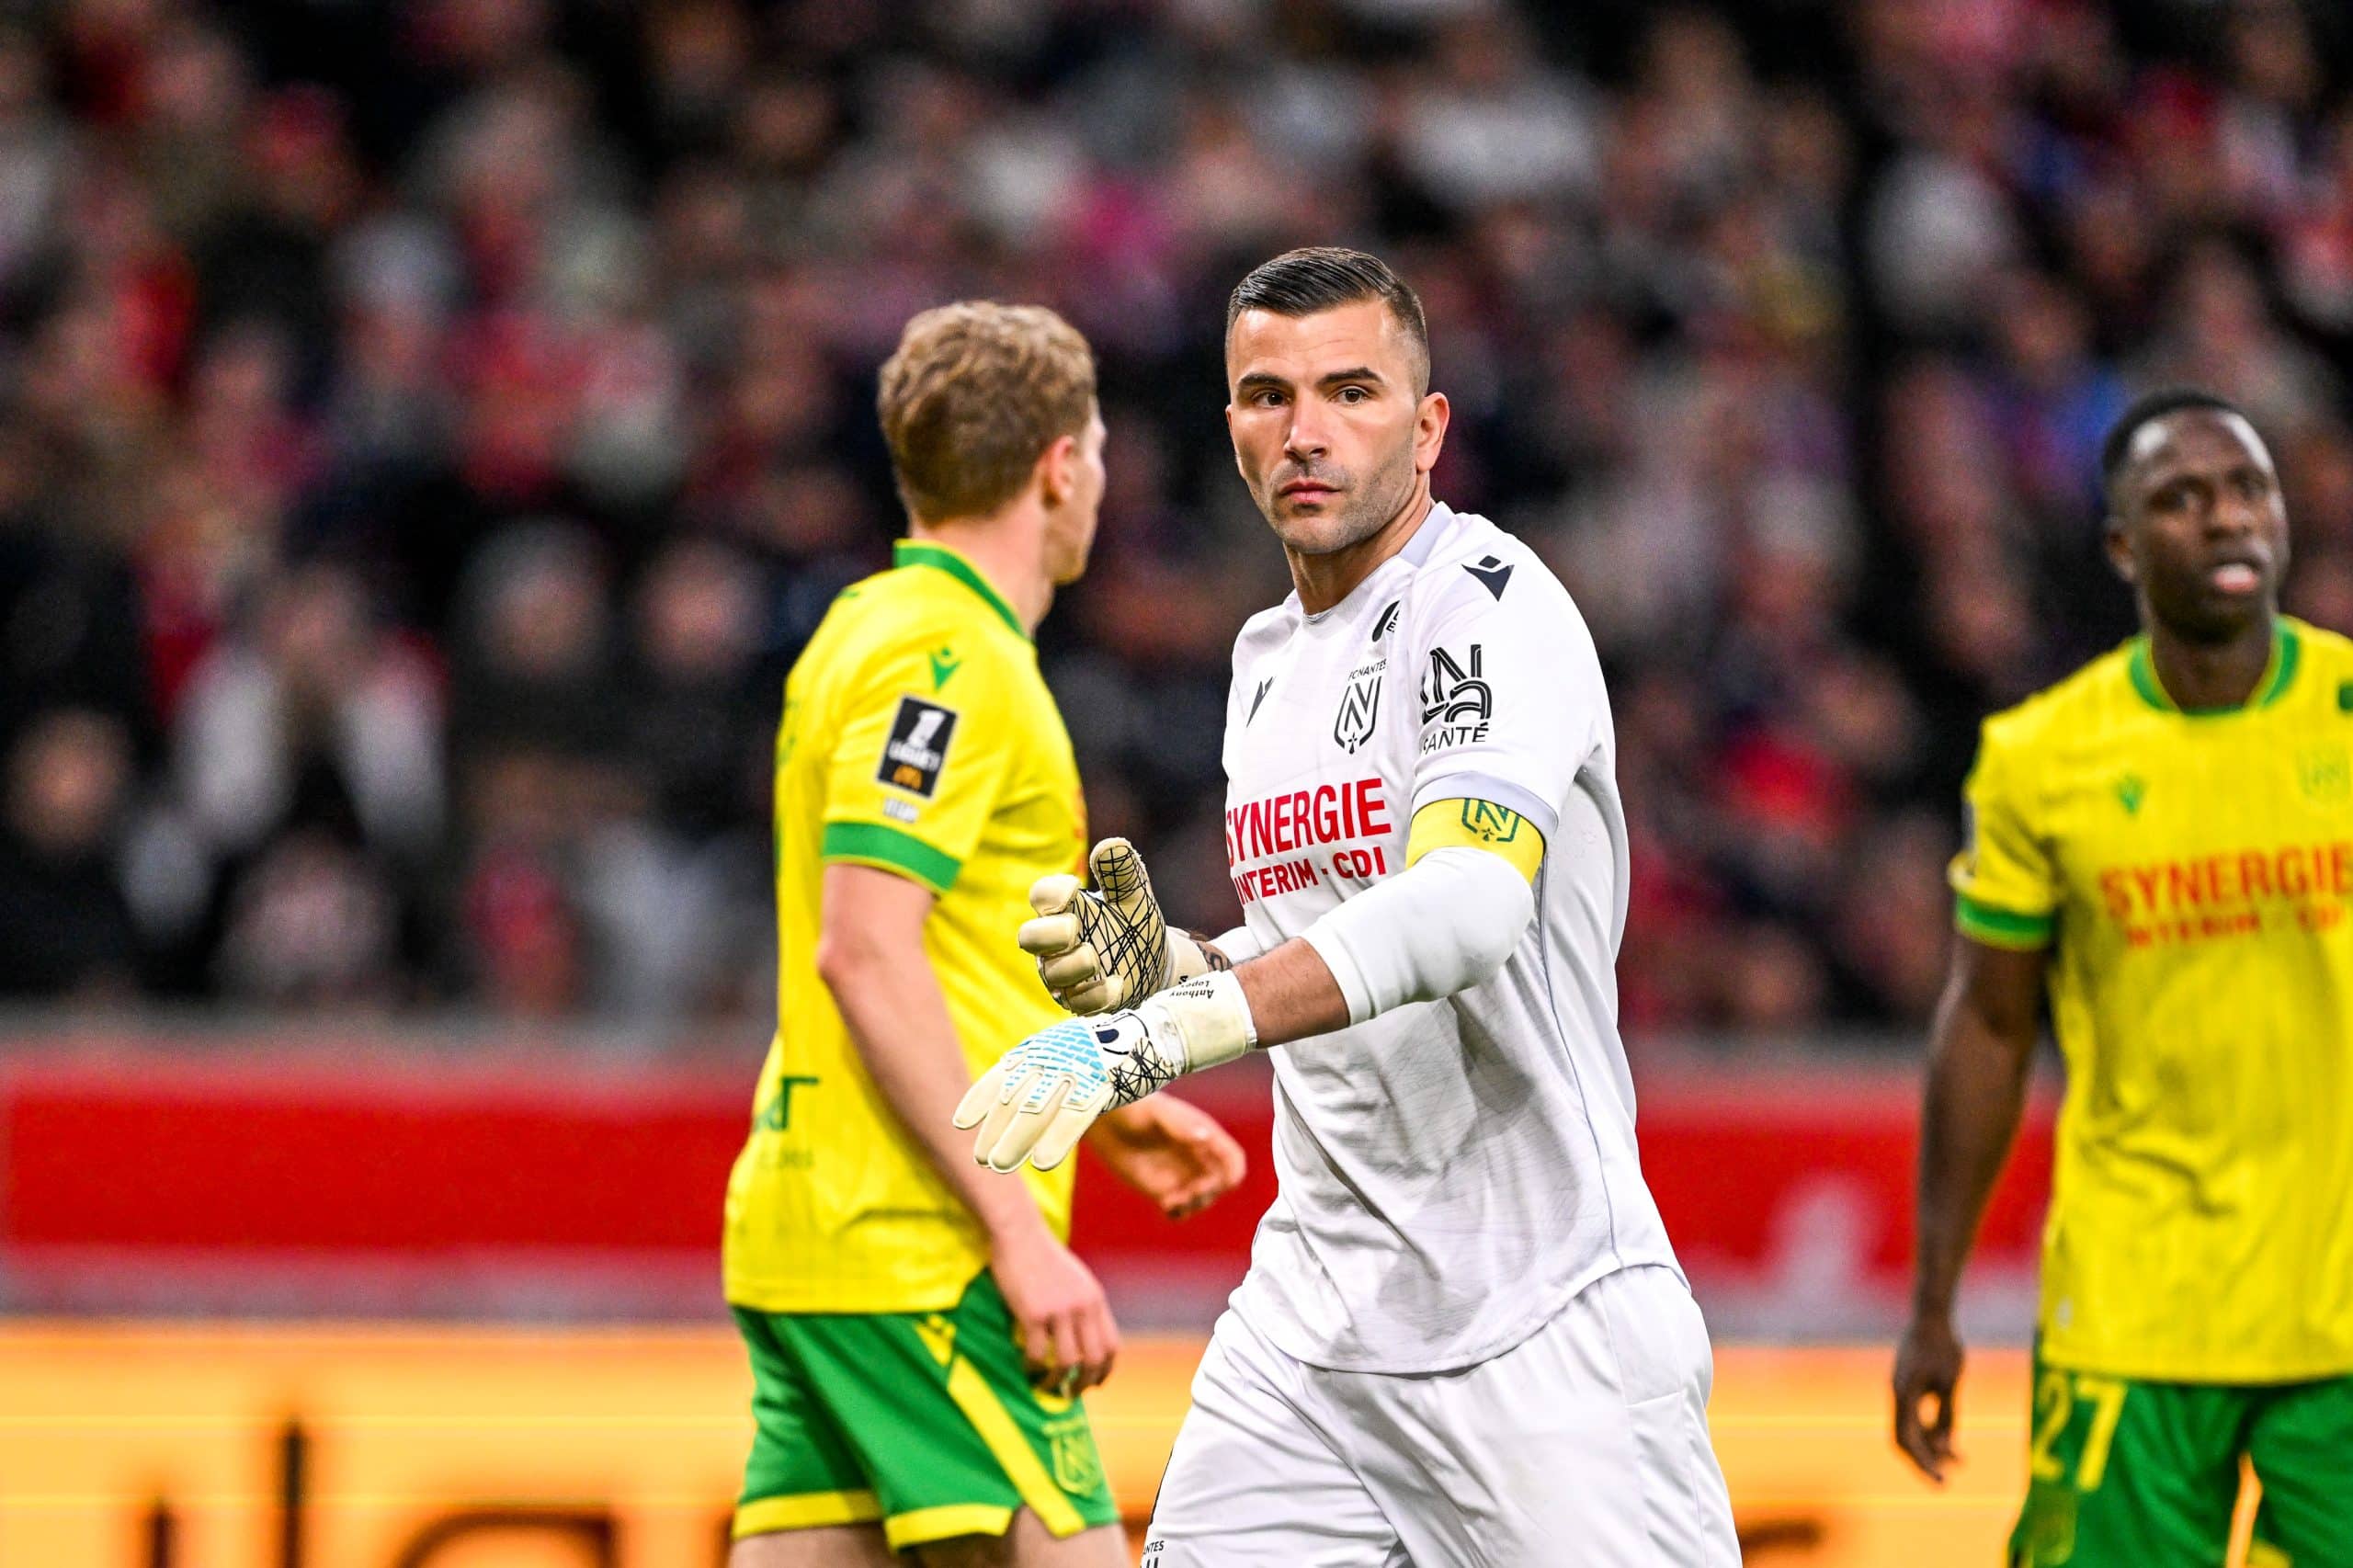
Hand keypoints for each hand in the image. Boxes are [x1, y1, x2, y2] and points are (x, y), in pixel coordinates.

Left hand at [955, 974, 1256, 1172]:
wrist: (1158, 1030)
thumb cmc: (1113, 1045)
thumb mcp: (1072, 1049)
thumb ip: (1046, 1066)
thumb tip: (1015, 1086)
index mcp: (1046, 1047)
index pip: (1004, 1073)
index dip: (981, 1098)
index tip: (960, 1122)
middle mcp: (1057, 1055)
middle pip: (1016, 1096)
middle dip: (995, 1129)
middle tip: (979, 1158)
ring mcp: (1079, 1068)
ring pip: (1038, 1109)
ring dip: (1015, 1139)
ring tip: (997, 1165)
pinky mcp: (1103, 1083)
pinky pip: (1075, 1117)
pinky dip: (1056, 1140)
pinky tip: (1041, 1162)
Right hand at [991, 1223, 1119, 1394]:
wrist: (1019, 1232)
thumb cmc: (1042, 1255)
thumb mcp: (1076, 1278)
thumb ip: (1083, 1304)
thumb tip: (1084, 1336)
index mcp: (1095, 1299)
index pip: (1112, 1345)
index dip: (1105, 1370)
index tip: (1095, 1383)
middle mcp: (1082, 1307)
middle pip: (1094, 1359)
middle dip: (1085, 1383)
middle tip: (1072, 1395)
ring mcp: (1059, 1310)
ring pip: (1067, 1362)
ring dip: (1058, 1382)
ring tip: (1047, 1388)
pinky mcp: (1033, 1313)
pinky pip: (1038, 1353)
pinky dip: (1033, 1368)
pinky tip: (1026, 1368)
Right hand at [1023, 839, 1212, 1013]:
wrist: (1156, 962)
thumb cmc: (1135, 923)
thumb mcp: (1135, 894)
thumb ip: (1122, 871)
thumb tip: (1111, 844)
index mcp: (1066, 909)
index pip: (1041, 896)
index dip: (1050, 893)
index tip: (1074, 889)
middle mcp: (1057, 942)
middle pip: (1028, 938)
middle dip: (1048, 934)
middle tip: (1075, 929)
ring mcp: (1066, 973)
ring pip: (1051, 973)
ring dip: (1073, 965)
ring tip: (1099, 958)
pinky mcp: (1082, 1001)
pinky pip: (1077, 1003)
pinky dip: (1094, 995)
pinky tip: (1116, 984)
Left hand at [1086, 1095, 1246, 1218]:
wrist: (1108, 1120)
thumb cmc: (1136, 1109)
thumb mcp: (1159, 1113)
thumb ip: (1182, 1125)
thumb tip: (1205, 1137)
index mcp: (1204, 1136)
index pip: (1232, 1159)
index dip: (1234, 1173)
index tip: (1225, 1184)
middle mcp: (1197, 1158)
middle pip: (1219, 1184)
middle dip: (1209, 1192)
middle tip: (1189, 1193)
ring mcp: (1181, 1175)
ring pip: (1201, 1200)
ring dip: (1193, 1205)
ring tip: (1171, 1202)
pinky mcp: (1163, 1189)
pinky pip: (1180, 1209)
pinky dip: (1179, 1213)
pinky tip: (1166, 1207)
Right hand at [1893, 1312, 1963, 1482]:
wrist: (1931, 1314)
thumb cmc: (1943, 1345)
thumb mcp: (1950, 1382)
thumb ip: (1947, 1414)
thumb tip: (1945, 1445)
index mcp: (1904, 1394)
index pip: (1909, 1439)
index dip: (1924, 1463)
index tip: (1942, 1480)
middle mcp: (1898, 1395)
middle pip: (1905, 1439)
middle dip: (1924, 1461)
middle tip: (1946, 1481)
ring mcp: (1901, 1391)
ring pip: (1911, 1429)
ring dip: (1932, 1447)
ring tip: (1961, 1461)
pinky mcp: (1909, 1387)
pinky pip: (1916, 1417)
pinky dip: (1932, 1430)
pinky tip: (1953, 1440)